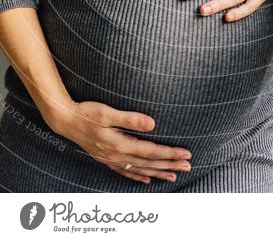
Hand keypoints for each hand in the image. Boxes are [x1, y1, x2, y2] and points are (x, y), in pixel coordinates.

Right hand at [46, 100, 191, 184]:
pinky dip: (138, 175)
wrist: (65, 120)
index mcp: (120, 144)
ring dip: (158, 172)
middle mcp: (117, 155)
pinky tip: (147, 179)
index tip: (186, 154)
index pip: (151, 151)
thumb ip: (131, 119)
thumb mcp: (108, 113)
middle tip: (188, 166)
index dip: (170, 154)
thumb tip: (152, 124)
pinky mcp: (106, 157)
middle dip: (170, 165)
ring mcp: (111, 158)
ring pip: (140, 169)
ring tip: (173, 176)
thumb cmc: (87, 112)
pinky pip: (125, 171)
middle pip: (149, 163)